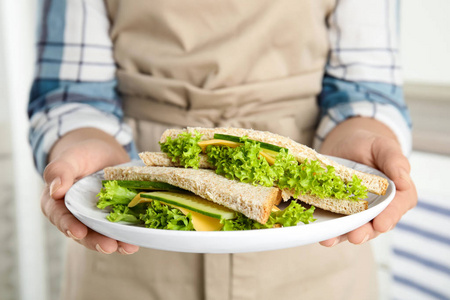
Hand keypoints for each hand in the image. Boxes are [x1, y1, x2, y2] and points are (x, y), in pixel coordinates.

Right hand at [42, 128, 138, 253]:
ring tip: (128, 247)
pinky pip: (120, 229)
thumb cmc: (82, 155)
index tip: (78, 232)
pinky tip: (138, 240)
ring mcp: (96, 220)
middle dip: (96, 241)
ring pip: (102, 235)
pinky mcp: (114, 218)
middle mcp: (75, 217)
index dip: (68, 226)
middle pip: (83, 233)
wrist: (103, 154)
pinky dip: (128, 235)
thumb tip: (55, 190)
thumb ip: (60, 170)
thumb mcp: (71, 157)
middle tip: (109, 246)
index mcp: (57, 203)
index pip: (60, 217)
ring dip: (115, 243)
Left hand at [318, 118, 416, 246]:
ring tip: (329, 240)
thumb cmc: (369, 145)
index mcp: (397, 194)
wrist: (345, 143)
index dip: (389, 217)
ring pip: (350, 228)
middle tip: (355, 236)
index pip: (396, 208)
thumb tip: (404, 179)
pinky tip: (314, 230)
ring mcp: (355, 212)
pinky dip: (322, 227)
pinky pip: (330, 222)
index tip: (381, 224)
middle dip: (364, 232)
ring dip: (340, 236)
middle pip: (373, 225)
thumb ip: (395, 161)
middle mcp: (377, 208)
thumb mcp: (383, 147)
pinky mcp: (335, 210)